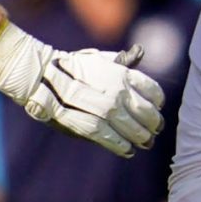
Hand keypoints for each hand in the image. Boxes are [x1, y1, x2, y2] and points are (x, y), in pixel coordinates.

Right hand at [0, 28, 165, 156]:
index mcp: (123, 75)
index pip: (153, 91)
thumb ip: (121, 60)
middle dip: (154, 124)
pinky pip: (116, 141)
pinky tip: (128, 150)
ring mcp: (107, 111)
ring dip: (142, 138)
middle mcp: (119, 93)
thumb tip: (140, 51)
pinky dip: (124, 147)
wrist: (42, 78)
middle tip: (154, 130)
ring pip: (135, 130)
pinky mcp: (94, 127)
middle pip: (148, 114)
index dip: (157, 102)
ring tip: (144, 142)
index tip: (157, 107)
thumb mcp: (98, 59)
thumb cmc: (71, 67)